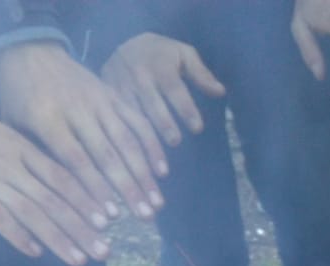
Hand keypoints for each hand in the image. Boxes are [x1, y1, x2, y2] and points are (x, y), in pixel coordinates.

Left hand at [0, 41, 166, 221]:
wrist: (28, 52)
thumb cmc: (18, 99)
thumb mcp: (15, 128)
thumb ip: (37, 159)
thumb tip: (61, 201)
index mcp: (46, 118)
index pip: (75, 159)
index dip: (95, 189)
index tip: (110, 218)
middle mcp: (77, 109)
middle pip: (107, 154)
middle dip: (128, 188)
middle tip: (145, 218)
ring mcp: (99, 100)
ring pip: (127, 140)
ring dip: (145, 174)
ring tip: (156, 204)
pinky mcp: (114, 94)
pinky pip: (138, 121)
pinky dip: (152, 147)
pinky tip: (162, 172)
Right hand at [0, 69, 109, 265]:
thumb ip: (20, 160)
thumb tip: (47, 188)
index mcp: (18, 145)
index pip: (63, 176)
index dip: (88, 201)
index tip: (109, 222)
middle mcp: (7, 161)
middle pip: (54, 198)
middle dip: (83, 227)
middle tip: (106, 250)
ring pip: (32, 210)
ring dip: (59, 237)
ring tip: (80, 258)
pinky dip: (19, 235)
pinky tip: (36, 251)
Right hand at [102, 33, 225, 146]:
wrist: (124, 44)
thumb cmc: (162, 54)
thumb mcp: (184, 55)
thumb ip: (201, 74)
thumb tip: (220, 92)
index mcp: (159, 65)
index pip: (174, 88)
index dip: (185, 108)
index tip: (197, 128)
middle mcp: (138, 75)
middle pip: (152, 102)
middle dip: (164, 123)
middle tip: (176, 142)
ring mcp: (121, 86)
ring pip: (133, 113)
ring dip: (145, 135)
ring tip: (158, 155)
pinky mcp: (108, 97)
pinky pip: (119, 119)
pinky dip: (128, 137)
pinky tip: (138, 156)